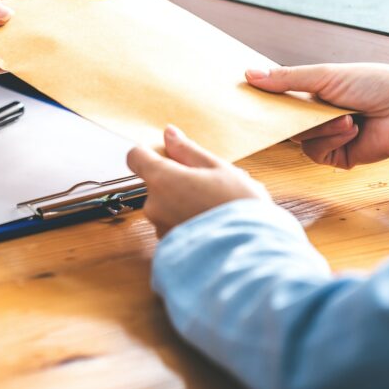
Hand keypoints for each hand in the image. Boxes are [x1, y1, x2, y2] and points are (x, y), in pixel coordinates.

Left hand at [127, 125, 269, 236]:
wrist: (252, 254)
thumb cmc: (238, 207)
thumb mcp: (218, 168)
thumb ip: (188, 150)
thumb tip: (169, 134)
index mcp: (162, 180)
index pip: (136, 157)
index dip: (151, 153)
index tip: (171, 156)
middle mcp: (154, 206)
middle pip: (156, 184)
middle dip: (178, 181)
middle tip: (212, 186)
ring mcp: (160, 229)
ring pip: (167, 207)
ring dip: (185, 204)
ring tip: (217, 209)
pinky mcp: (170, 249)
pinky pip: (175, 227)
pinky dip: (189, 224)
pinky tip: (213, 225)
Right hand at [245, 63, 388, 168]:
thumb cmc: (373, 84)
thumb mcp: (325, 75)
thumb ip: (287, 78)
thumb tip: (249, 74)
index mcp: (313, 93)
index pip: (279, 99)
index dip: (267, 99)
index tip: (250, 98)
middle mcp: (317, 116)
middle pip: (285, 122)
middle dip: (295, 117)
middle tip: (303, 111)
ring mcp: (326, 136)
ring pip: (300, 139)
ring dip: (321, 129)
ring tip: (347, 118)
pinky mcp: (337, 156)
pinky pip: (316, 154)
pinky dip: (331, 141)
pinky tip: (351, 130)